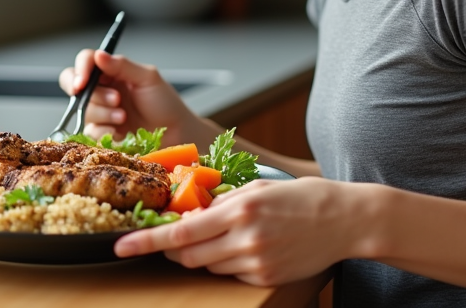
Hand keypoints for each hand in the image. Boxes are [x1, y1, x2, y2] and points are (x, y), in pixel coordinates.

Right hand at [57, 51, 207, 146]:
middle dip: (93, 94)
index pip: (86, 61)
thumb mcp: (147, 78)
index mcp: (112, 71)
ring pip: (84, 108)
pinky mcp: (101, 131)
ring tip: (124, 116)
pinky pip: (90, 130)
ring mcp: (100, 110)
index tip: (81, 83)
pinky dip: (104, 129)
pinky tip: (120, 130)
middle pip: (75, 84)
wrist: (174, 133)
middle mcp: (102, 88)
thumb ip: (122, 66)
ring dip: (104, 113)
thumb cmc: (164, 103)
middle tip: (116, 100)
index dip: (79, 70)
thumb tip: (99, 55)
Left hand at [114, 178, 360, 286]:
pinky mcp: (264, 277)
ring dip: (203, 253)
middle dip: (174, 249)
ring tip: (225, 235)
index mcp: (239, 210)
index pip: (180, 232)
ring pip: (207, 266)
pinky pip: (230, 274)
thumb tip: (189, 210)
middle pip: (188, 255)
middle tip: (173, 236)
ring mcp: (255, 261)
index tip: (121, 246)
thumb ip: (222, 201)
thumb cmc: (302, 197)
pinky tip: (248, 245)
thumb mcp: (258, 188)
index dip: (147, 242)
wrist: (344, 220)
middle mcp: (244, 239)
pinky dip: (227, 261)